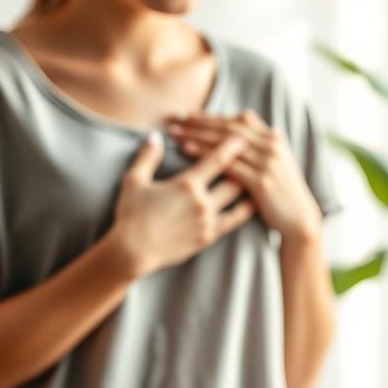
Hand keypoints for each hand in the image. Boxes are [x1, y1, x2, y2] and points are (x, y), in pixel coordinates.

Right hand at [102, 133, 253, 278]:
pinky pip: (234, 222)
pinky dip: (244, 211)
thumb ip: (147, 157)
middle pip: (235, 180)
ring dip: (247, 189)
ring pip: (238, 201)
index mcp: (187, 184)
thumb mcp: (134, 181)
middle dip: (242, 167)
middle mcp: (202, 202)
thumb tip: (155, 137)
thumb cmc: (131, 214)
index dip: (232, 146)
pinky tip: (251, 204)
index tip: (242, 136)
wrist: (133, 251)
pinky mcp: (208, 237)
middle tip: (250, 158)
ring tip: (256, 179)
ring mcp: (208, 222)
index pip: (217, 159)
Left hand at [167, 111, 322, 244]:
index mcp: (273, 138)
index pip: (235, 120)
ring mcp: (267, 163)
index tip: (186, 115)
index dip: (209, 116)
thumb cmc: (282, 193)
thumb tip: (241, 117)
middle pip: (227, 128)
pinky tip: (187, 150)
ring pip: (224, 143)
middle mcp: (271, 146)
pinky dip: (205, 155)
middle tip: (174, 119)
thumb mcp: (275, 162)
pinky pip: (228, 164)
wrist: (299, 219)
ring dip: (196, 135)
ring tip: (174, 133)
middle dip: (198, 122)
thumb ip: (258, 141)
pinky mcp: (261, 181)